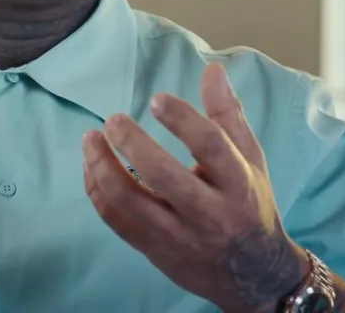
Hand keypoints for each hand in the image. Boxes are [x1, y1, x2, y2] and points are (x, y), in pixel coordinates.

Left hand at [82, 64, 307, 312]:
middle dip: (132, 143)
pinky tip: (93, 165)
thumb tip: (212, 70)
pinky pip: (116, 220)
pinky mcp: (155, 251)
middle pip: (164, 176)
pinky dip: (97, 190)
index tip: (157, 98)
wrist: (253, 275)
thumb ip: (228, 115)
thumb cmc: (250, 205)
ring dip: (103, 167)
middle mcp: (210, 214)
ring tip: (91, 138)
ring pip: (130, 203)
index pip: (212, 147)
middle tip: (113, 119)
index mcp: (238, 185)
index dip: (183, 119)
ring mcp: (180, 236)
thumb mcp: (249, 160)